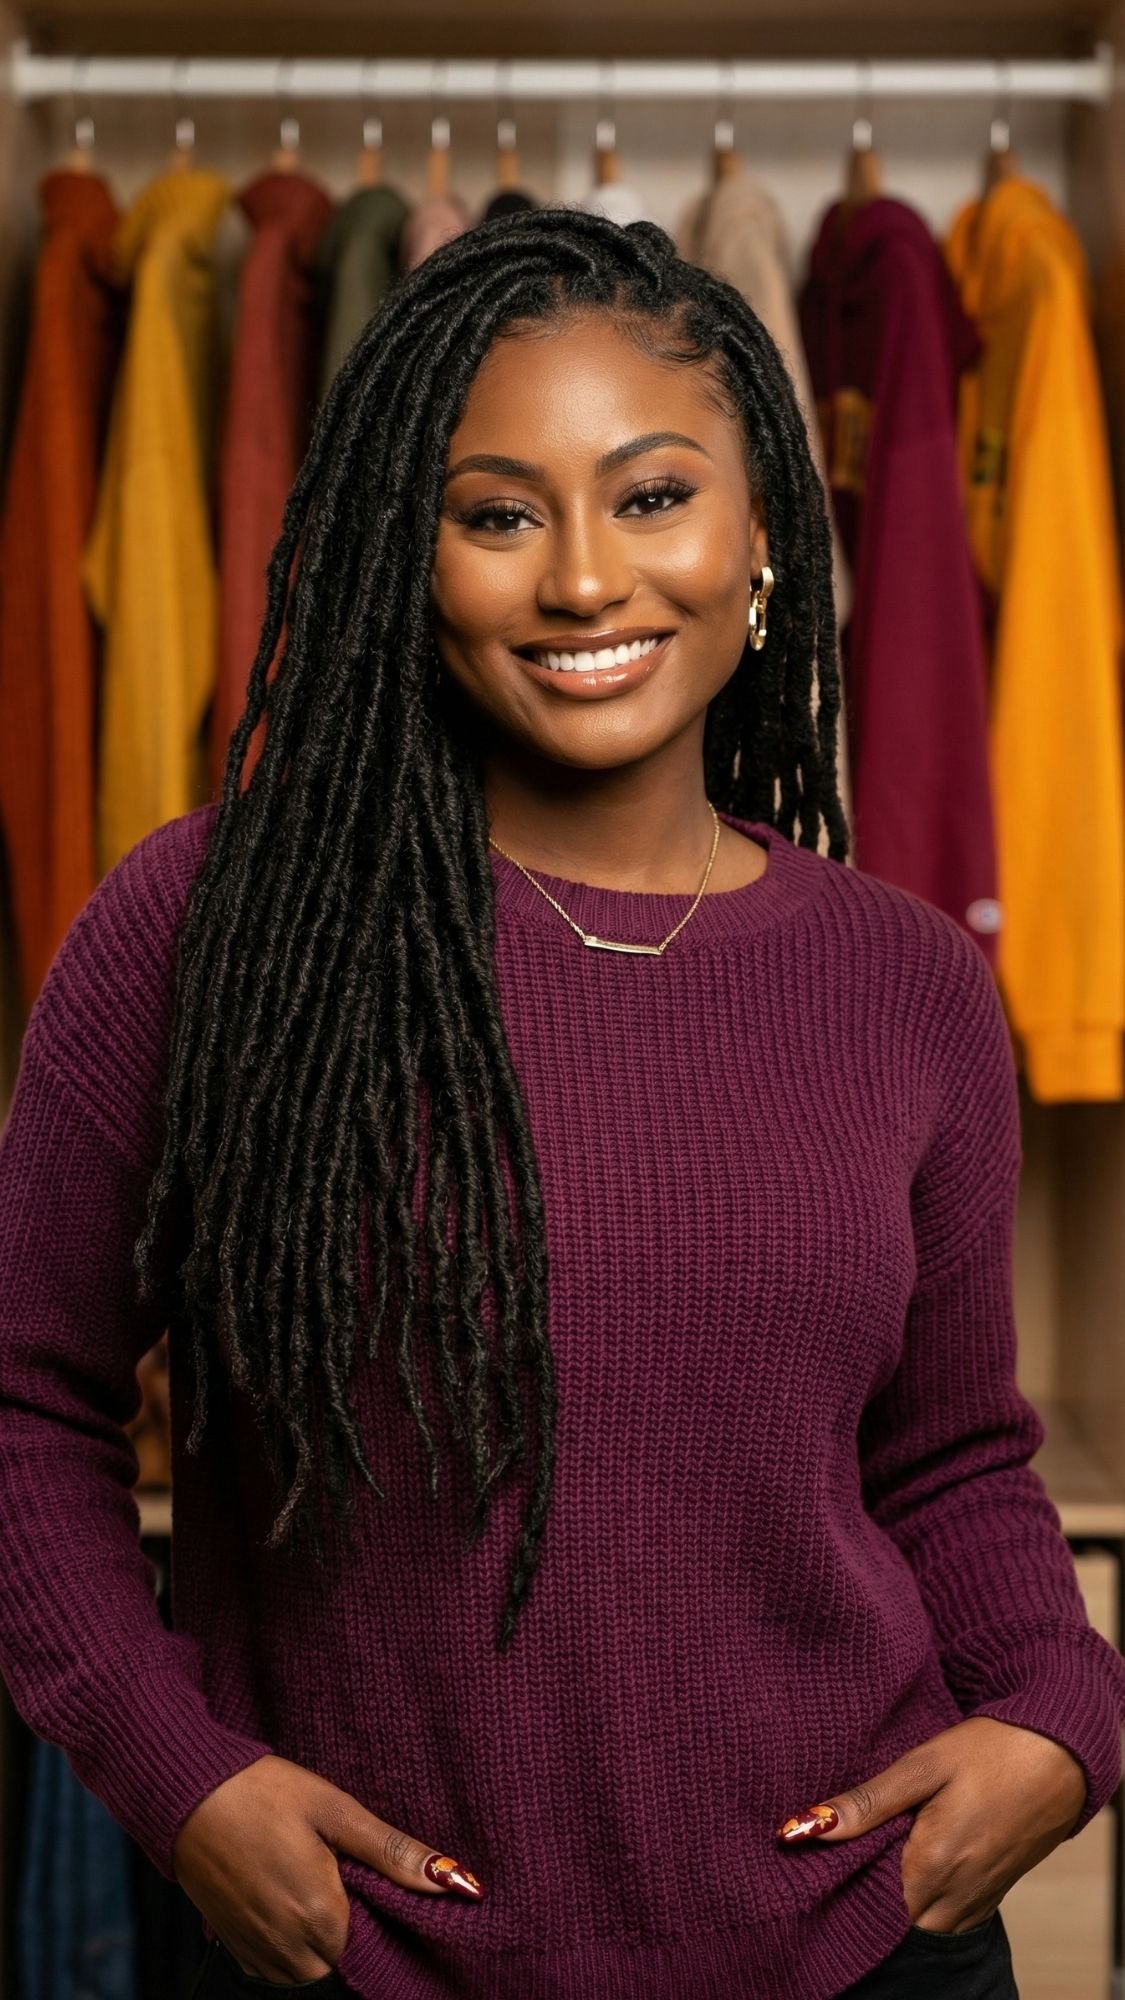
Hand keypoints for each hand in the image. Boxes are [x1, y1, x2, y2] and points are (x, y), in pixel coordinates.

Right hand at [172, 1754, 486, 1980]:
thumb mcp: (336, 1810)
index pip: (374, 1940)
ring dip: (316, 1929)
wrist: (185, 1794)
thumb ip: (396, 1853)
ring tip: (301, 1868)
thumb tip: (461, 1884)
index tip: (358, 1868)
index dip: (375, 1904)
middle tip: (326, 1861)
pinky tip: (279, 1886)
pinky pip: (278, 1963)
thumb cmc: (262, 1792)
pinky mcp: (234, 1949)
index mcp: (320, 1916)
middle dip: (346, 1918)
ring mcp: (257, 1954)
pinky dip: (287, 1936)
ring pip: (311, 1965)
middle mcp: (288, 1949)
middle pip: (342, 1955)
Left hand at [774, 1716, 1087, 1932]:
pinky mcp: (994, 1893)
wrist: (1061, 1754)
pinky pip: (951, 1919)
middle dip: (868, 1902)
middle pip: (897, 1925)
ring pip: (924, 1927)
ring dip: (897, 1905)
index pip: (872, 1909)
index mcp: (932, 1864)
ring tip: (874, 1861)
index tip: (821, 1865)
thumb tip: (804, 1828)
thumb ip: (867, 1803)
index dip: (842, 1892)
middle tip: (845, 1860)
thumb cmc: (991, 1751)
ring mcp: (979, 1898)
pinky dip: (927, 1905)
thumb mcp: (923, 1765)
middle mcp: (957, 1894)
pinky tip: (912, 1868)